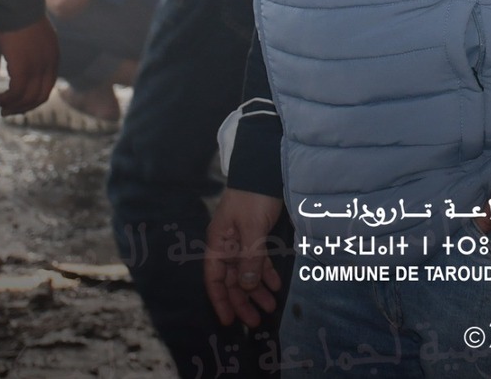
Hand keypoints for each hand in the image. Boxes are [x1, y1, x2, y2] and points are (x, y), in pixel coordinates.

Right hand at [0, 17, 59, 113]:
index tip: (19, 103)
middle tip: (7, 112)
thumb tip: (20, 62)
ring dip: (11, 106)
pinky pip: (15, 93)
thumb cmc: (21, 15)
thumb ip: (33, 50)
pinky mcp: (23, 68)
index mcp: (53, 56)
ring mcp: (37, 68)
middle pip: (39, 97)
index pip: (47, 86)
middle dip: (23, 107)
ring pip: (27, 98)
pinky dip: (5, 99)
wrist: (17, 5)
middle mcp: (49, 65)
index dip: (33, 98)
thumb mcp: (34, 36)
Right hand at [205, 189, 286, 326]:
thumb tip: (247, 286)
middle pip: (232, 280)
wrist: (264, 169)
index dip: (220, 300)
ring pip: (247, 272)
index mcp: (218, 243)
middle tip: (257, 320)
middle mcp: (227, 245)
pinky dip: (266, 273)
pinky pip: (259, 260)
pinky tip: (276, 284)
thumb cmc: (253, 197)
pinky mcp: (257, 235)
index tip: (228, 321)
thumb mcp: (252, 229)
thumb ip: (250, 258)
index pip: (214, 278)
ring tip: (270, 306)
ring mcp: (242, 241)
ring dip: (257, 289)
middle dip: (243, 300)